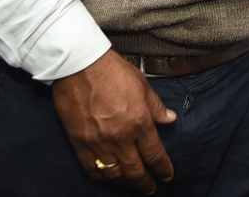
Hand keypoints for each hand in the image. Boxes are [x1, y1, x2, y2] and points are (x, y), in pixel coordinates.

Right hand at [52, 50, 176, 193]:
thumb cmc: (112, 70)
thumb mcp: (142, 84)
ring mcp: (99, 142)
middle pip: (136, 171)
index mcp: (139, 122)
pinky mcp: (80, 142)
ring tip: (130, 184)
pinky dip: (102, 176)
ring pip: (115, 174)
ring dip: (125, 182)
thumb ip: (156, 106)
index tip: (167, 176)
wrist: (79, 64)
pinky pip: (92, 168)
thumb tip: (170, 119)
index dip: (163, 169)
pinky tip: (107, 177)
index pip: (155, 155)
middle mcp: (120, 137)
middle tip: (150, 189)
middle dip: (145, 184)